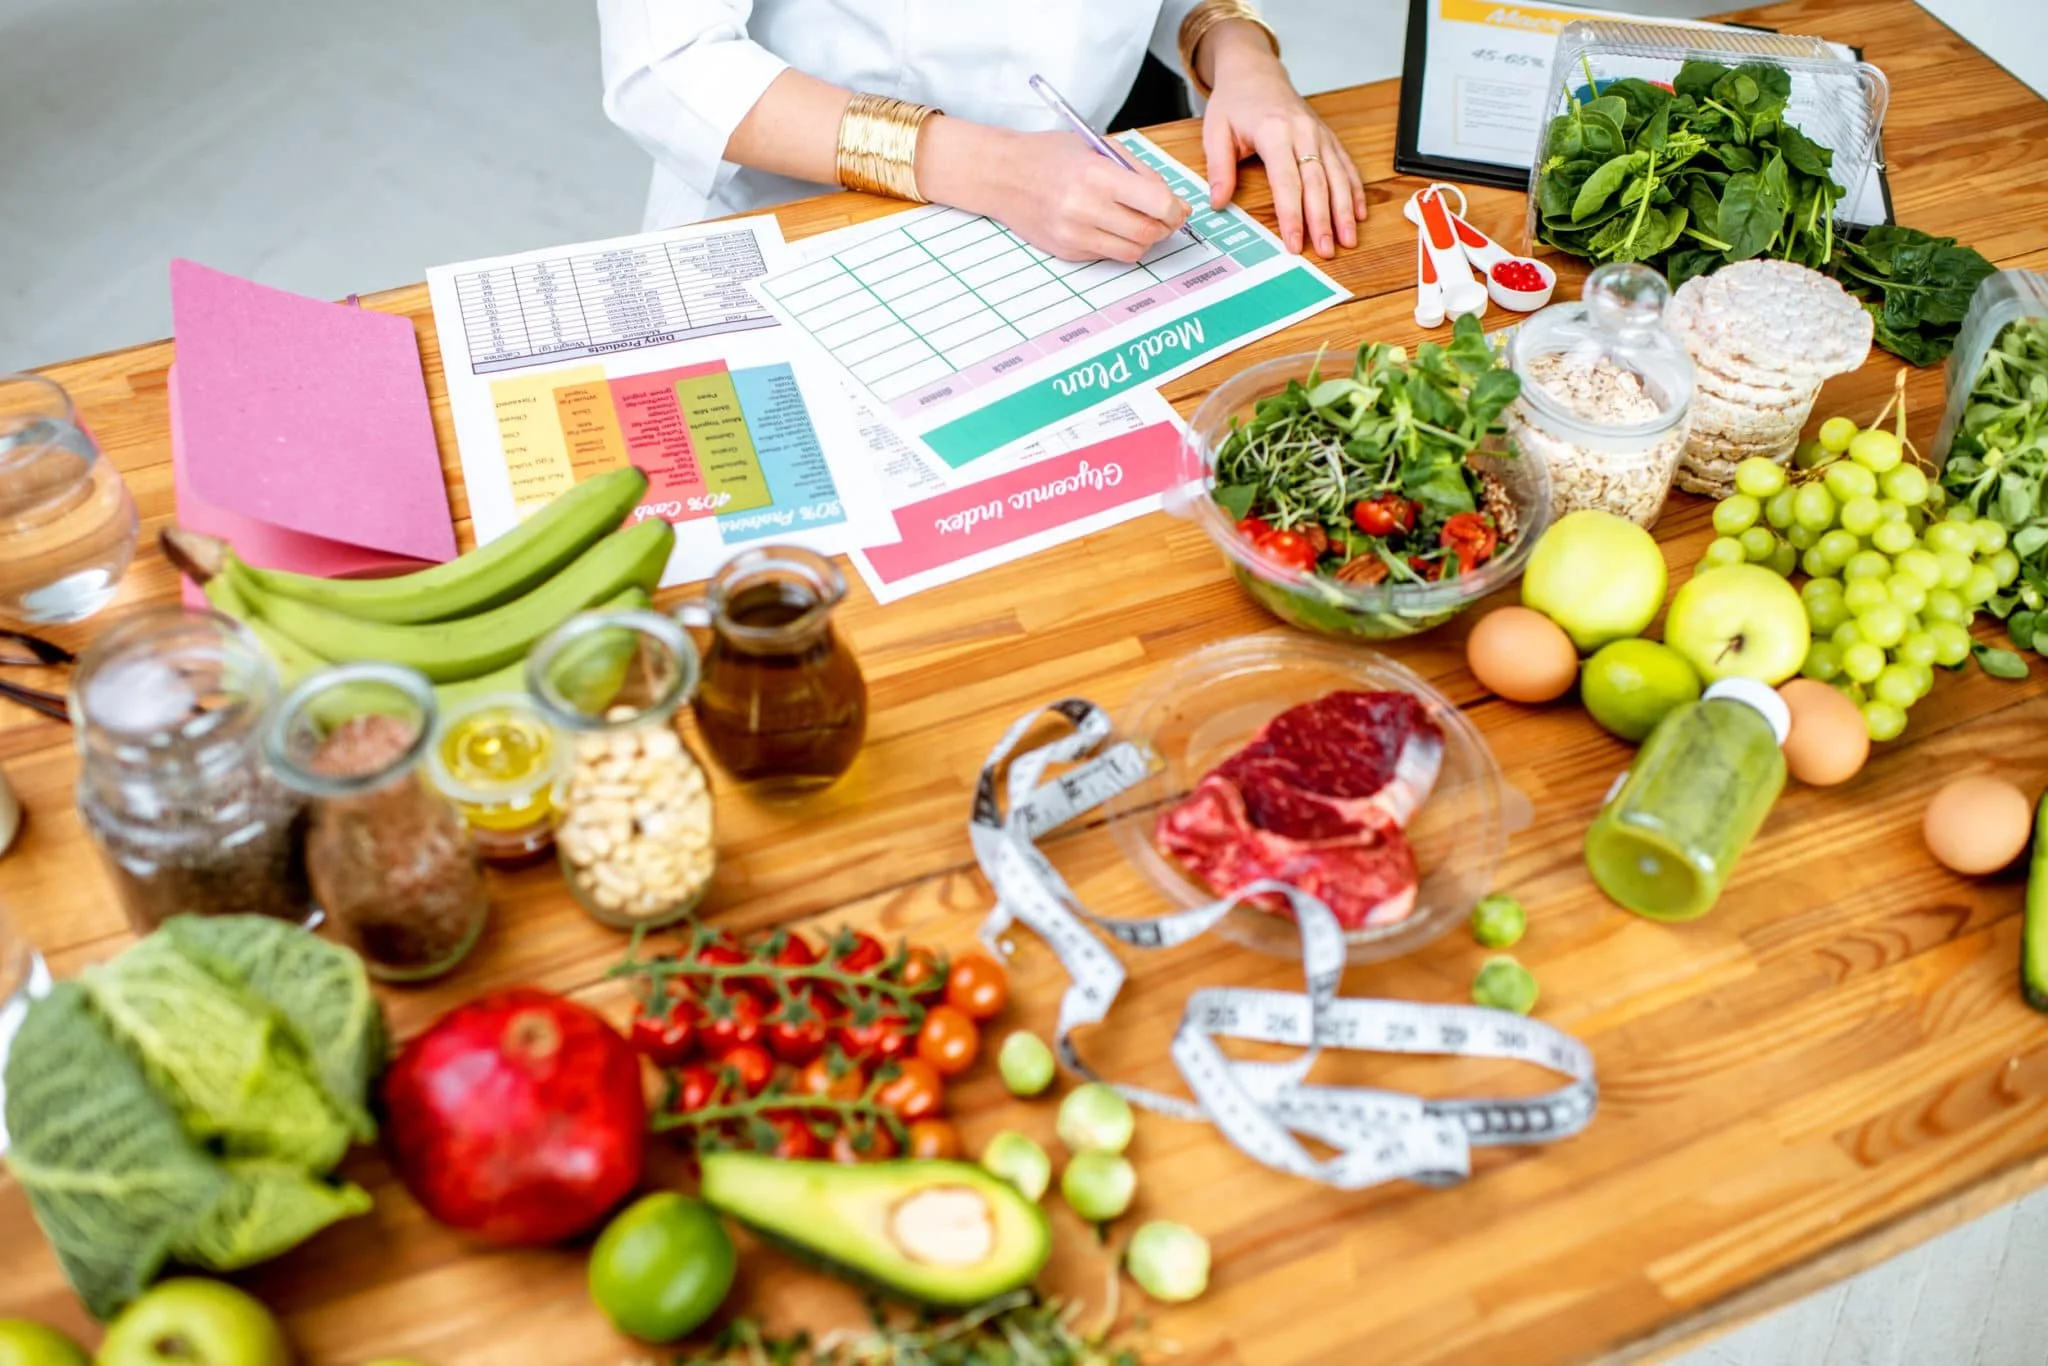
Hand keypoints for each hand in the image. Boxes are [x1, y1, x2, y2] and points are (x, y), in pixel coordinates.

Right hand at [920, 121, 1189, 262]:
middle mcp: (1085, 208)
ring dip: (1144, 239)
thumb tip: (1173, 202)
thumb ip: (1137, 172)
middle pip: (1148, 233)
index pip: (1156, 203)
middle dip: (1165, 227)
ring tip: (1137, 221)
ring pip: (1132, 251)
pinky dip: (1117, 243)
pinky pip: (1107, 255)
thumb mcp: (1097, 147)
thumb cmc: (1051, 155)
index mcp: (1097, 174)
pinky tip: (1107, 224)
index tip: (1179, 208)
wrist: (1003, 175)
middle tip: (1165, 217)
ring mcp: (1074, 234)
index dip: (1175, 209)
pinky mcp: (1067, 251)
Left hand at [1197, 25, 1365, 257]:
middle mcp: (1303, 132)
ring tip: (1348, 240)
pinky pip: (1346, 165)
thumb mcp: (1215, 132)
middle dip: (1323, 221)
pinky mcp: (1328, 137)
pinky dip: (1354, 190)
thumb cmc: (1235, 102)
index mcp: (1274, 131)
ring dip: (1344, 211)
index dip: (1292, 216)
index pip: (1286, 182)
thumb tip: (1217, 202)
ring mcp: (1319, 134)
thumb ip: (1218, 169)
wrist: (1255, 71)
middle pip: (1317, 183)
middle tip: (1326, 251)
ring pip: (1338, 176)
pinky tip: (1358, 214)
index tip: (1295, 244)